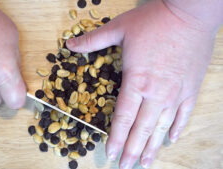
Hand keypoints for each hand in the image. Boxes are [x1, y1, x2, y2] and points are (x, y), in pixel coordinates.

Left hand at [67, 0, 216, 167]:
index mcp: (137, 81)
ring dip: (153, 147)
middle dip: (133, 150)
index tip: (111, 154)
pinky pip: (184, 114)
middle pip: (142, 129)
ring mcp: (176, 92)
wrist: (190, 13)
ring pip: (163, 127)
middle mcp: (157, 93)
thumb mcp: (119, 28)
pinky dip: (177, 128)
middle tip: (126, 167)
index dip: (117, 139)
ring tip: (147, 163)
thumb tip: (69, 45)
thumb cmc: (154, 21)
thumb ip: (93, 40)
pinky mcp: (191, 87)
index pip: (123, 118)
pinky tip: (171, 140)